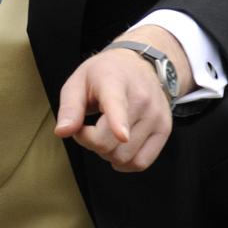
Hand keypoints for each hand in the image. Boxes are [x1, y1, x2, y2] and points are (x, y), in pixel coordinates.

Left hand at [54, 25, 188, 170]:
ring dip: (107, 153)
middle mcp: (141, 98)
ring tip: (105, 132)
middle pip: (109, 142)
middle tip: (87, 126)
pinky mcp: (165, 130)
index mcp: (114, 82)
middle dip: (89, 141)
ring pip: (124, 157)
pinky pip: (141, 162)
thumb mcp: (78, 81)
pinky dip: (125, 163)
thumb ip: (70, 107)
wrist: (139, 64)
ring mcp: (156, 115)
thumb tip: (63, 132)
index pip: (116, 104)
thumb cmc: (104, 74)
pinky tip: (118, 147)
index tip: (121, 135)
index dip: (118, 121)